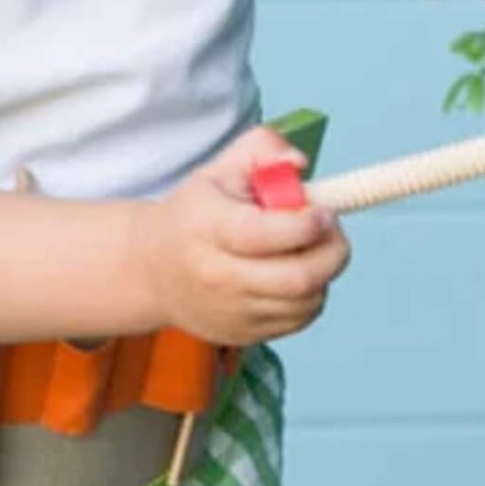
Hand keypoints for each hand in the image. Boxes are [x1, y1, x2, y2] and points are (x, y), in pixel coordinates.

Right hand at [132, 127, 350, 345]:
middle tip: (332, 231)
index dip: (308, 224)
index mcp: (210, 229)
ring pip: (305, 302)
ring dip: (324, 274)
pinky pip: (298, 320)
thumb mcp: (219, 170)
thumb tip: (298, 163)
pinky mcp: (243, 334)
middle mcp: (218, 275)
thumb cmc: (193, 216)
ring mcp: (232, 311)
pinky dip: (311, 296)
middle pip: (297, 278)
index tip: (322, 211)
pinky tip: (297, 273)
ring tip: (312, 250)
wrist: (153, 270)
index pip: (267, 234)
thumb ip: (262, 150)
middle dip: (332, 252)